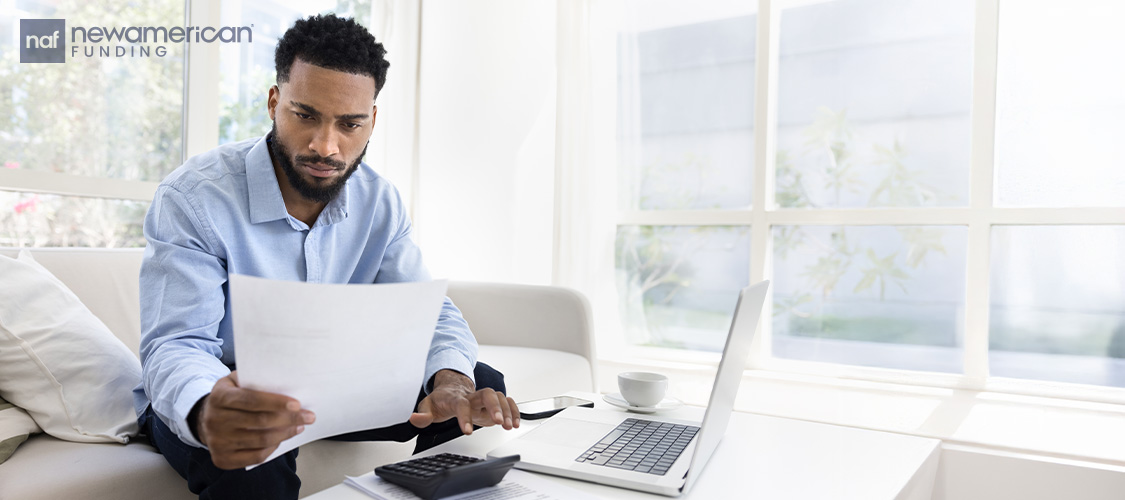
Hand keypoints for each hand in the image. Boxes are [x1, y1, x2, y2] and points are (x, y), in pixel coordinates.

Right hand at [194, 371, 314, 469]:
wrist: (205, 418)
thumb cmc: (230, 396)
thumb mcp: (236, 380)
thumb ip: (255, 379)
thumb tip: (285, 382)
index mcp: (220, 397)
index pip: (251, 400)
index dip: (276, 402)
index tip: (297, 404)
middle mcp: (215, 420)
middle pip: (260, 421)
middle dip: (289, 419)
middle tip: (309, 416)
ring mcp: (217, 442)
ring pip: (261, 440)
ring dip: (285, 433)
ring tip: (299, 426)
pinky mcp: (222, 459)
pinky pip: (255, 457)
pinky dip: (273, 448)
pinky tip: (282, 439)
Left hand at [408, 369, 519, 434]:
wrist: (452, 387)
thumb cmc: (442, 399)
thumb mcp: (428, 406)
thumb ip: (423, 414)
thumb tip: (416, 418)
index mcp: (456, 398)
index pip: (461, 404)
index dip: (464, 417)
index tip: (467, 430)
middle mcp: (472, 396)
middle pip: (486, 394)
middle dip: (494, 407)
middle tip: (499, 422)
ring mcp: (483, 398)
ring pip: (499, 397)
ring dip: (507, 411)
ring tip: (509, 425)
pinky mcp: (492, 403)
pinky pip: (507, 401)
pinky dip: (514, 410)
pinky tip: (515, 422)